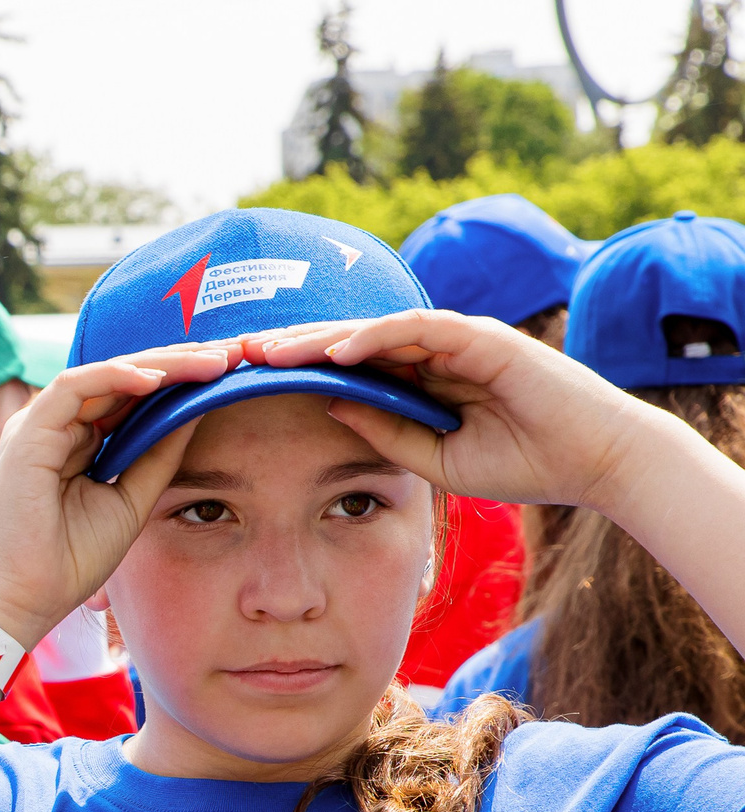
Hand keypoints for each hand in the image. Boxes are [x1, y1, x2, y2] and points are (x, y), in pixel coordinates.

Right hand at [0, 342, 239, 646]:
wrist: (18, 601)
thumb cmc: (66, 562)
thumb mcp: (130, 500)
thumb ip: (157, 456)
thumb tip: (196, 412)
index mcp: (77, 443)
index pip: (132, 397)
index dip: (180, 381)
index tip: (228, 375)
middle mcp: (57, 428)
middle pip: (124, 379)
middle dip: (179, 363)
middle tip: (231, 354)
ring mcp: (39, 427)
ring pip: (104, 374)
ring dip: (159, 364)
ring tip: (208, 362)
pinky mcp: (26, 433)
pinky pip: (74, 387)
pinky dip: (116, 377)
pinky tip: (158, 379)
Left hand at [243, 311, 660, 511]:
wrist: (596, 462)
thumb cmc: (526, 462)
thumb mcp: (435, 457)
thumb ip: (384, 430)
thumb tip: (329, 404)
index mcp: (424, 377)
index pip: (349, 366)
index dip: (299, 371)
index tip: (248, 384)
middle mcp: (435, 351)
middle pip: (350, 340)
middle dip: (293, 347)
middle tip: (235, 356)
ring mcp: (459, 339)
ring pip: (374, 329)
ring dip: (319, 338)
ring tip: (268, 351)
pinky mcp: (483, 339)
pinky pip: (418, 330)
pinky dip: (375, 337)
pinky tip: (335, 351)